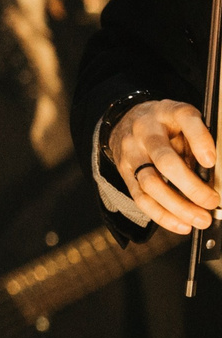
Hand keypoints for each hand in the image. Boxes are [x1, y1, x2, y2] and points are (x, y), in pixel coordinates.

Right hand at [108, 99, 218, 233]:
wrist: (127, 122)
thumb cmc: (168, 126)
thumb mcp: (185, 123)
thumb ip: (198, 143)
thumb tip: (215, 179)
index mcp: (168, 112)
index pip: (186, 120)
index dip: (200, 140)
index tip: (211, 161)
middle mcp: (146, 131)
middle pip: (164, 160)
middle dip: (190, 186)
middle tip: (211, 201)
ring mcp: (132, 153)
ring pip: (150, 183)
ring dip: (177, 206)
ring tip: (199, 219)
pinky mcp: (125, 172)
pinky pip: (141, 198)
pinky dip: (162, 215)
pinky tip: (181, 224)